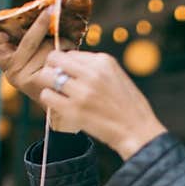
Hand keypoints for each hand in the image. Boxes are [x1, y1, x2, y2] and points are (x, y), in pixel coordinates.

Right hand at [0, 10, 79, 131]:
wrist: (63, 97)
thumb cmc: (47, 66)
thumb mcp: (32, 50)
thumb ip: (26, 34)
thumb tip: (46, 6)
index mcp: (3, 62)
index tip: (4, 32)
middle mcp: (11, 73)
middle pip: (26, 41)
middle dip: (41, 25)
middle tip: (50, 9)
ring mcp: (26, 80)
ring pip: (45, 47)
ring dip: (60, 42)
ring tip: (66, 47)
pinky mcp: (43, 83)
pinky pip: (56, 56)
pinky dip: (66, 50)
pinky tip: (69, 56)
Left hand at [36, 50, 166, 158]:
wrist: (138, 132)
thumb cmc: (130, 107)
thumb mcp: (118, 76)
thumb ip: (96, 68)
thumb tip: (72, 65)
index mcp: (104, 61)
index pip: (71, 53)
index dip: (66, 64)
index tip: (69, 74)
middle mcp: (92, 73)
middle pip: (54, 58)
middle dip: (52, 68)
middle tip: (55, 80)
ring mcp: (82, 92)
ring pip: (46, 76)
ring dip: (48, 84)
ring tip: (57, 93)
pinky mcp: (74, 110)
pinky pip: (47, 96)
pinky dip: (49, 99)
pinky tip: (58, 104)